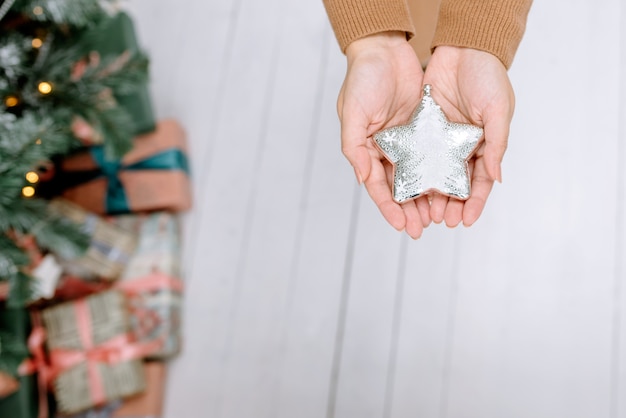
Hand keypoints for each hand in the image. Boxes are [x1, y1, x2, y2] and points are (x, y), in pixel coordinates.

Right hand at [338, 32, 429, 238]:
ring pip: (418, 175)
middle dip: (409, 210)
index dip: (388, 208)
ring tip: (438, 217)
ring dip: (426, 197)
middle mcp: (387, 149)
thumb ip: (354, 147)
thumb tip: (363, 178)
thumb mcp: (352, 112)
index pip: (378, 186)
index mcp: (367, 149)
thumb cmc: (362, 79)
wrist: (385, 48)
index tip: (400, 225)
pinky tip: (449, 187)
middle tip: (421, 230)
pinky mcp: (423, 128)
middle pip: (399, 187)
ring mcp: (406, 140)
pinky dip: (439, 172)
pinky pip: (434, 155)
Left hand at [422, 46, 514, 226]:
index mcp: (484, 145)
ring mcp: (441, 139)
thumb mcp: (497, 110)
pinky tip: (407, 188)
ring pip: (434, 174)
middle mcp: (461, 146)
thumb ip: (496, 144)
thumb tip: (497, 178)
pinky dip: (414, 172)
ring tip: (425, 214)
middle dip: (450, 205)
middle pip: (455, 183)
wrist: (463, 47)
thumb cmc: (488, 77)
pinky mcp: (423, 128)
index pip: (479, 181)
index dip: (474, 202)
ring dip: (431, 195)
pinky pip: (417, 154)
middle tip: (442, 222)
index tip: (467, 221)